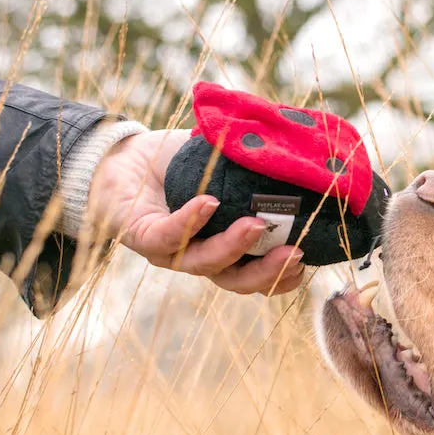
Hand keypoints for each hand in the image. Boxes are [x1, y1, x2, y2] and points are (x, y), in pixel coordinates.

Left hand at [88, 129, 305, 294]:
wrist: (125, 154)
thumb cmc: (182, 163)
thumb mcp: (229, 165)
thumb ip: (260, 168)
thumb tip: (307, 155)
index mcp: (225, 248)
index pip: (256, 276)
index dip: (281, 278)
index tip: (306, 261)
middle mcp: (199, 256)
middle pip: (236, 280)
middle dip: (267, 272)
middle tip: (293, 254)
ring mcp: (170, 251)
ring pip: (204, 264)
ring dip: (233, 247)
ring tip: (256, 225)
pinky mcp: (141, 235)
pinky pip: (168, 236)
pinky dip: (191, 220)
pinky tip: (209, 203)